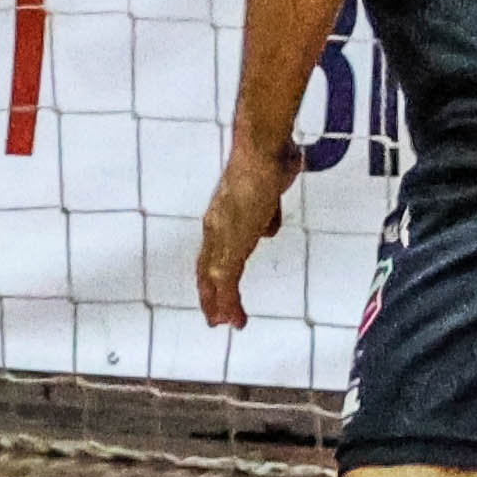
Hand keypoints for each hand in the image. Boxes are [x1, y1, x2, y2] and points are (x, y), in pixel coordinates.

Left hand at [194, 135, 294, 329]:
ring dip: (219, 303)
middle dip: (211, 295)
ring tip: (224, 324)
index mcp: (223, 216)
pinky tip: (231, 314)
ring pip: (215, 277)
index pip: (214, 252)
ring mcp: (222, 235)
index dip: (215, 275)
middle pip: (208, 268)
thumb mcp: (269, 195)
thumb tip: (267, 229)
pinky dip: (228, 298)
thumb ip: (266, 214)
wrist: (263, 153)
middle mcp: (216, 227)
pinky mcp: (232, 241)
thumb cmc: (269, 163)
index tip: (218, 294)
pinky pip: (227, 276)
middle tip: (215, 320)